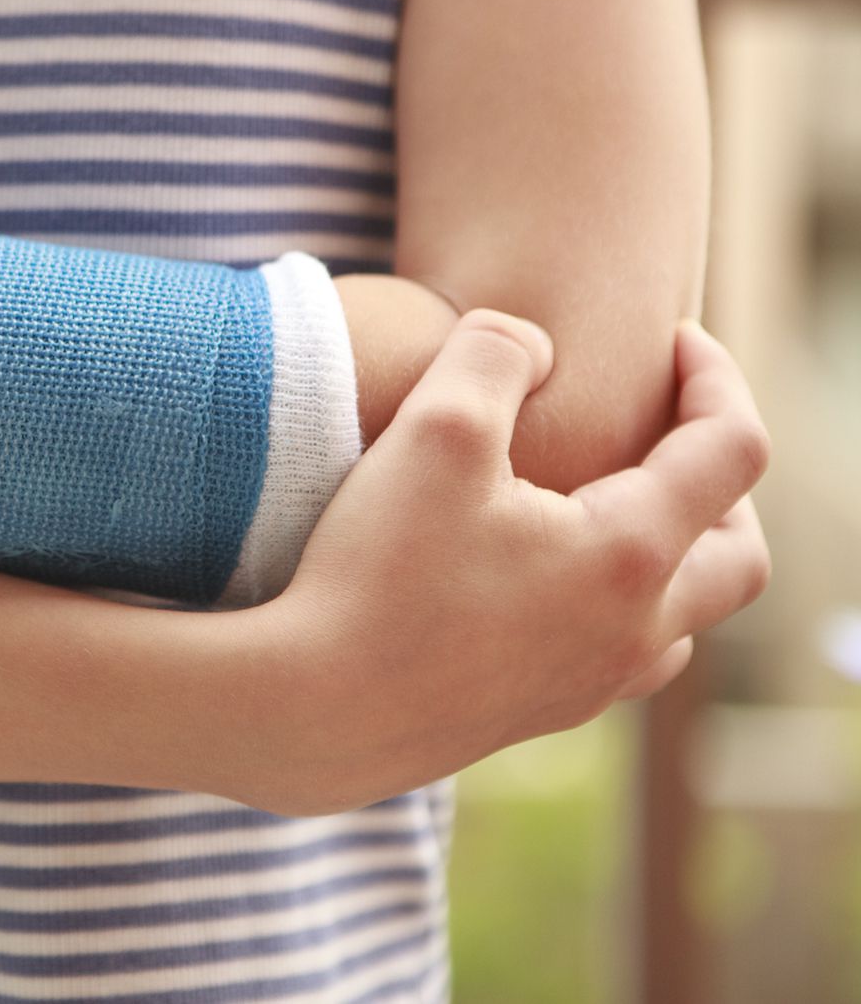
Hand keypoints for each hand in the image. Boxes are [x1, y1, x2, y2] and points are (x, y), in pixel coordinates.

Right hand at [231, 310, 770, 816]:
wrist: (316, 712)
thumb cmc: (378, 571)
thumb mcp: (433, 426)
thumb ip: (496, 352)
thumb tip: (537, 346)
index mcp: (630, 554)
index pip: (732, 451)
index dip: (717, 378)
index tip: (675, 340)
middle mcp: (634, 631)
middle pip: (740, 554)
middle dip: (720, 479)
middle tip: (663, 429)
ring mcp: (589, 685)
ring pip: (682, 618)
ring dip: (673, 552)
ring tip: (606, 504)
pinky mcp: (537, 716)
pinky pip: (618, 657)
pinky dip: (613, 603)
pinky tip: (539, 577)